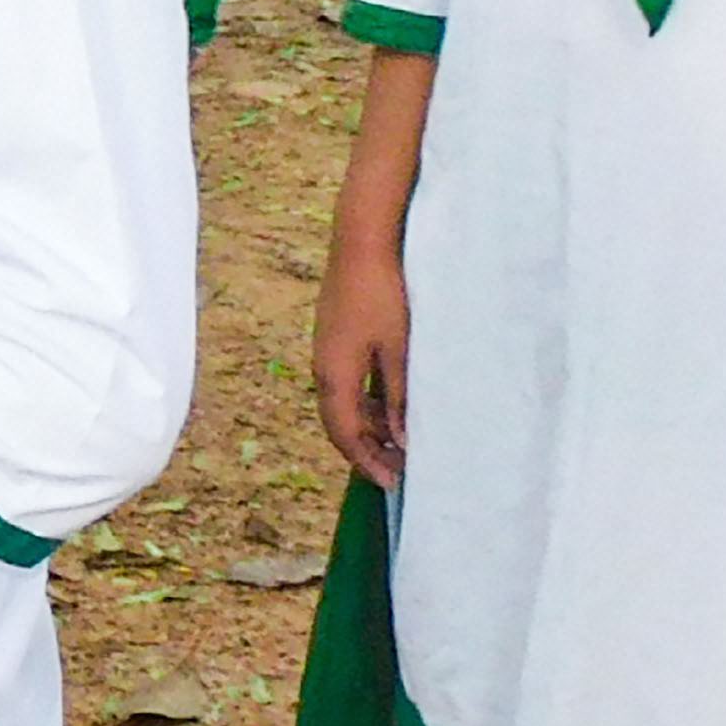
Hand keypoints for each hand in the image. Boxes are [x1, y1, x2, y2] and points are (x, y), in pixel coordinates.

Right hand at [310, 235, 409, 484]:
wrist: (361, 242)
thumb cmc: (383, 294)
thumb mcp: (398, 350)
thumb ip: (398, 395)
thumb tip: (402, 437)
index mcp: (336, 375)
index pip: (345, 434)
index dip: (367, 462)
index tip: (391, 483)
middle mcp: (324, 369)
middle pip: (339, 424)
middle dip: (366, 451)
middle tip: (396, 471)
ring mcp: (327, 352)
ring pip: (344, 404)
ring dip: (368, 427)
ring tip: (399, 443)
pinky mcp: (335, 338)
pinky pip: (346, 384)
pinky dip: (366, 403)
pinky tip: (390, 406)